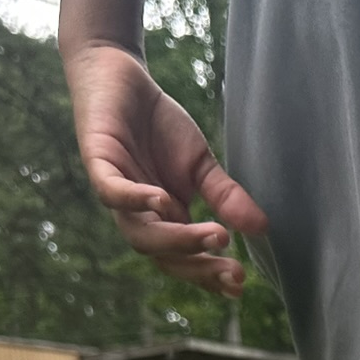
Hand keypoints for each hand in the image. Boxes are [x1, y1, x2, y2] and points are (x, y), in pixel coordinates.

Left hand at [64, 45, 267, 293]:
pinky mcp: (98, 162)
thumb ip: (226, 197)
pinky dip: (135, 199)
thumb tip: (262, 228)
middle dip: (198, 267)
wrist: (118, 75)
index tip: (240, 284)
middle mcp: (138, 215)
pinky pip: (112, 191)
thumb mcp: (200, 165)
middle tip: (234, 271)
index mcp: (163, 220)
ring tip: (214, 235)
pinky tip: (164, 200)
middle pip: (163, 257)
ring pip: (140, 234)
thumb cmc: (157, 124)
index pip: (184, 259)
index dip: (209, 275)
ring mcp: (116, 191)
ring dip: (176, 240)